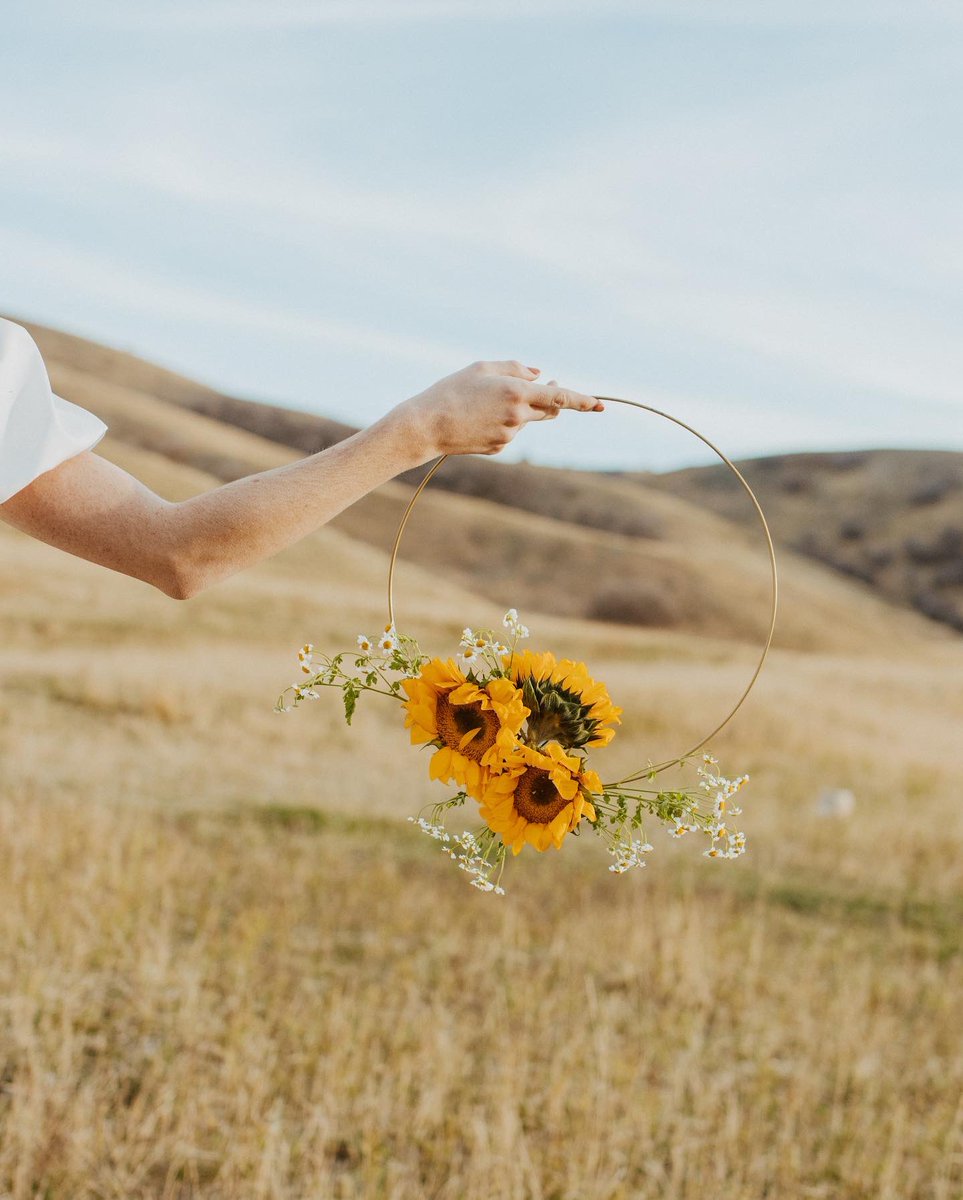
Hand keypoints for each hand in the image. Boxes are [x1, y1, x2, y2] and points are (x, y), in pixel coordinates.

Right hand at [391, 360, 603, 460]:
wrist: (426, 425)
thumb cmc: (451, 390)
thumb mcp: (482, 368)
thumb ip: (516, 368)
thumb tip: (540, 375)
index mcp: (516, 392)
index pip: (560, 397)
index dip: (583, 401)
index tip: (600, 405)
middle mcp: (517, 416)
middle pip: (549, 410)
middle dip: (552, 399)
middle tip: (549, 385)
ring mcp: (510, 435)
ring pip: (527, 420)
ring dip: (520, 409)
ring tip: (487, 401)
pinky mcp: (499, 448)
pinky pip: (511, 432)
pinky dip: (504, 423)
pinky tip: (480, 418)